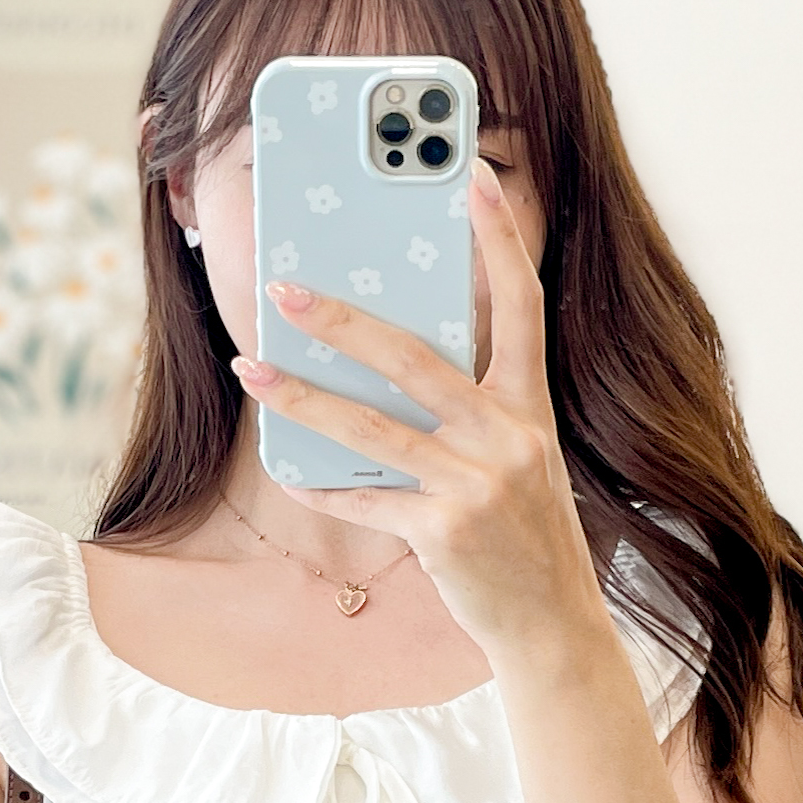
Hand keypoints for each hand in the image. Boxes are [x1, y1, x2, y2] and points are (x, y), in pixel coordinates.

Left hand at [232, 159, 608, 675]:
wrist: (552, 625)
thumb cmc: (524, 532)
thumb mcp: (516, 457)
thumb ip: (468, 409)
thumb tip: (383, 361)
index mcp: (530, 406)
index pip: (521, 303)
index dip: (500, 237)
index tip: (473, 177)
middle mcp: (510, 436)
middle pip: (415, 357)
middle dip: (343, 319)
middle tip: (286, 288)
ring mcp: (479, 484)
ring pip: (372, 426)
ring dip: (301, 395)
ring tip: (251, 368)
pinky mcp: (446, 531)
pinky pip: (366, 497)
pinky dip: (322, 483)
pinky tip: (285, 466)